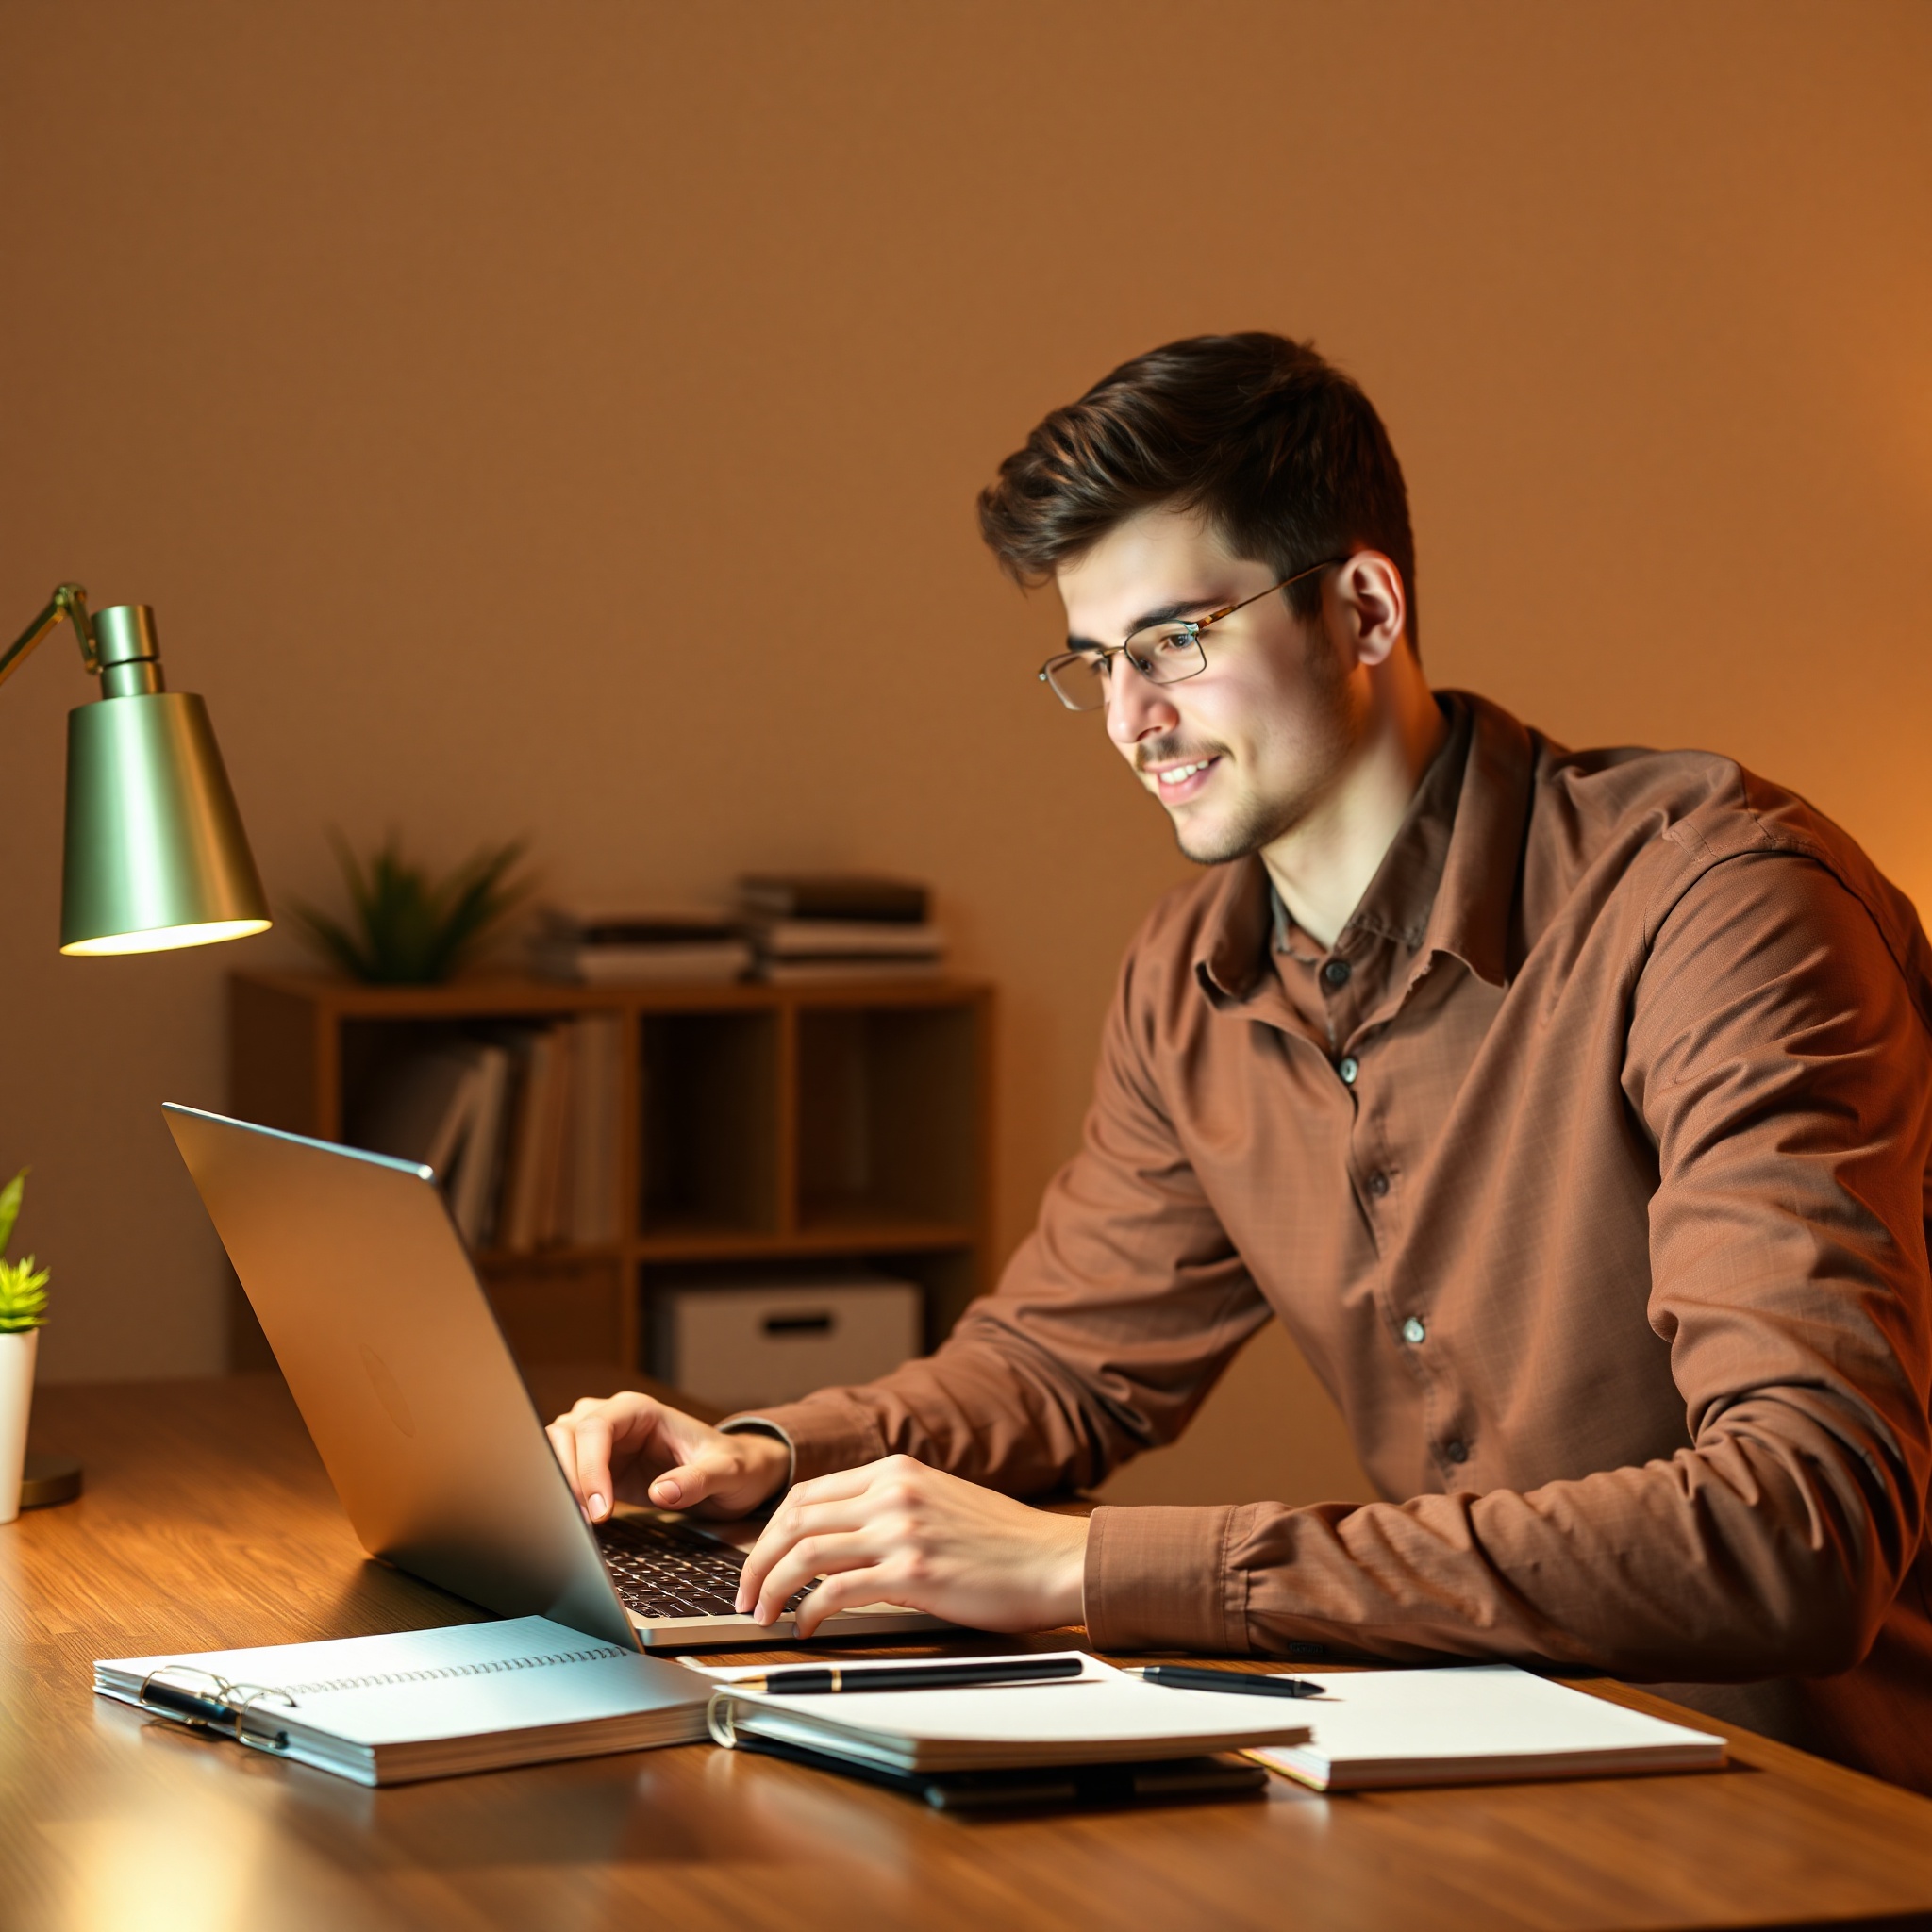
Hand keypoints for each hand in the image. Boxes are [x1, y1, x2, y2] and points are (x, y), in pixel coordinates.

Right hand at [545, 1391, 790, 1522]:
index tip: (600, 1510)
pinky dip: (563, 1494)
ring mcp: (602, 1442)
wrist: (734, 1475)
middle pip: (566, 1433)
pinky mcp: (596, 1467)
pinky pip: (564, 1473)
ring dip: (559, 1483)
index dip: (590, 1467)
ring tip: (579, 1522)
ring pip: (557, 1448)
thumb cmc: (733, 1466)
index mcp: (641, 1409)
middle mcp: (615, 1418)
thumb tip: (662, 1492)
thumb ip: (698, 1480)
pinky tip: (576, 1520)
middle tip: (584, 1521)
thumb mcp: (727, 1472)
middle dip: (566, 1476)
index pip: (597, 1427)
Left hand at [734, 1455, 1088, 1637]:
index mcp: (895, 1470)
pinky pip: (835, 1591)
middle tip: (745, 1594)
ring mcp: (901, 1529)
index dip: (770, 1531)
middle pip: (794, 1519)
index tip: (757, 1561)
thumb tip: (836, 1542)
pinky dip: (808, 1612)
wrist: (1053, 1559)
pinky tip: (806, 1628)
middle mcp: (893, 1491)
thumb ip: (889, 1508)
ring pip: (805, 1553)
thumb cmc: (1002, 1542)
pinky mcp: (912, 1572)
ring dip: (772, 1588)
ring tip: (762, 1615)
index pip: (806, 1492)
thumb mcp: (938, 1502)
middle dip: (757, 1560)